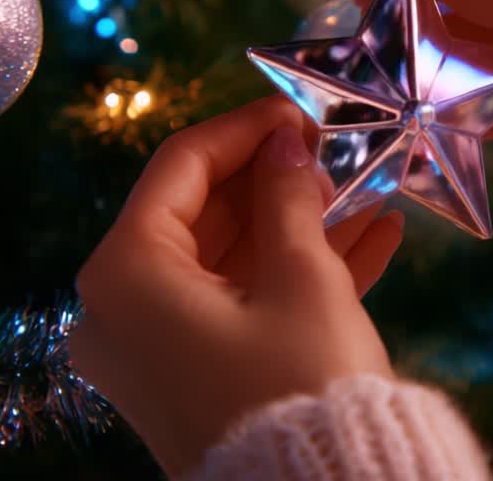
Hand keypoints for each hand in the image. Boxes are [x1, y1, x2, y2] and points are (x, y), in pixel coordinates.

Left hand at [68, 97, 402, 477]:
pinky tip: (372, 243)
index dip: (245, 128)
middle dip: (276, 181)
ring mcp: (153, 348)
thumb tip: (285, 143)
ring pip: (228, 261)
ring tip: (368, 196)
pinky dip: (295, 276)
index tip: (302, 111)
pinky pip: (239, 306)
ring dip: (299, 227)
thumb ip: (288, 197)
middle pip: (201, 214)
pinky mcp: (190, 376)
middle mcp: (120, 309)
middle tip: (338, 159)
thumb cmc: (300, 381)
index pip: (180, 167)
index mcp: (125, 274)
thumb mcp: (302, 278)